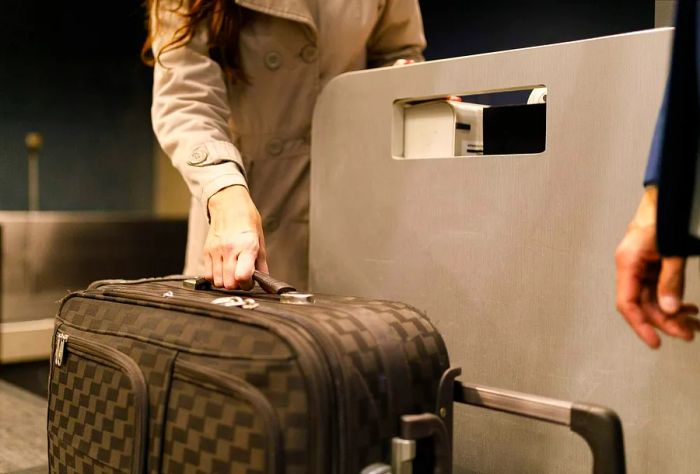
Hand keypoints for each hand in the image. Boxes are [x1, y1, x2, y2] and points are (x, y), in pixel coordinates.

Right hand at [205, 185, 267, 289]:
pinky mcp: (206, 251)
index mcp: (246, 246)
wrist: (229, 205)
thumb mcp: (260, 241)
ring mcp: (216, 251)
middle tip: (242, 278)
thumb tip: (264, 280)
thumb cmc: (247, 221)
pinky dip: (215, 278)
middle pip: (229, 283)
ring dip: (226, 282)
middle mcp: (229, 249)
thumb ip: (261, 264)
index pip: (242, 276)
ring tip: (232, 273)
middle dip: (237, 285)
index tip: (251, 281)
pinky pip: (207, 275)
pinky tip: (222, 271)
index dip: (247, 284)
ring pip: (217, 281)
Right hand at [615, 186, 697, 347]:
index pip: (627, 303)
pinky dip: (674, 299)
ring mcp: (639, 268)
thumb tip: (670, 309)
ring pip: (653, 299)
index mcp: (627, 264)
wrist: (663, 196)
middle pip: (643, 305)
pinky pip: (658, 289)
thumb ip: (670, 281)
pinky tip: (689, 307)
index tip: (656, 342)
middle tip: (689, 334)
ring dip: (673, 313)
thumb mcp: (671, 251)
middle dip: (666, 321)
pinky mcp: (649, 266)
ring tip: (695, 323)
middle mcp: (630, 268)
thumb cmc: (661, 216)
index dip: (640, 325)